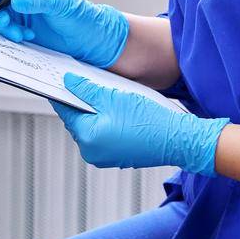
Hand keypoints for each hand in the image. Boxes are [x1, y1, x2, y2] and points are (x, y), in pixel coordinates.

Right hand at [0, 0, 128, 67]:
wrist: (87, 39)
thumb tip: (16, 0)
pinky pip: (4, 30)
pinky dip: (11, 35)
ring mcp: (18, 12)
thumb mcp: (60, 4)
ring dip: (4, 26)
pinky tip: (27, 36)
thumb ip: (38, 1)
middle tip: (2, 22)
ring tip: (22, 34)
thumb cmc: (79, 15)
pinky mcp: (19, 29)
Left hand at [52, 74, 228, 173]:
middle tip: (88, 83)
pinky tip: (119, 109)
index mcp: (88, 138)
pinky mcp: (118, 157)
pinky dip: (107, 122)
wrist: (177, 139)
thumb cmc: (149, 120)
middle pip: (78, 120)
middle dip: (82, 102)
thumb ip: (87, 89)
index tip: (62, 80)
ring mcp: (105, 157)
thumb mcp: (114, 97)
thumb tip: (69, 82)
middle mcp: (92, 152)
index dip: (65, 93)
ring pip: (92, 127)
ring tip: (108, 95)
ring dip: (96, 111)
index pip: (66, 111)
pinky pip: (105, 135)